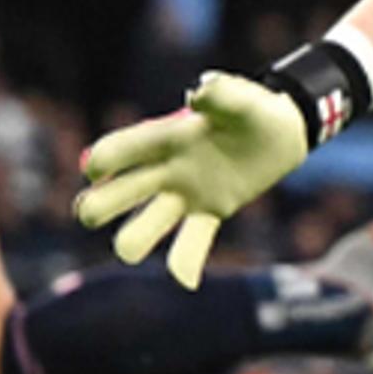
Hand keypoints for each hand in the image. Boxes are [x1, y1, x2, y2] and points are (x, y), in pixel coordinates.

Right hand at [75, 73, 314, 286]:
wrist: (282, 134)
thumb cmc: (254, 110)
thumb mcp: (242, 99)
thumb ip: (221, 94)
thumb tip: (198, 93)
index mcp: (165, 137)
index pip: (123, 150)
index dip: (103, 159)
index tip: (96, 170)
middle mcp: (166, 170)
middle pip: (120, 193)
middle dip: (98, 204)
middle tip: (90, 214)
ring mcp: (185, 195)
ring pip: (147, 223)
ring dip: (132, 238)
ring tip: (127, 250)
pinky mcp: (210, 213)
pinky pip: (191, 242)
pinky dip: (185, 262)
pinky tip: (186, 280)